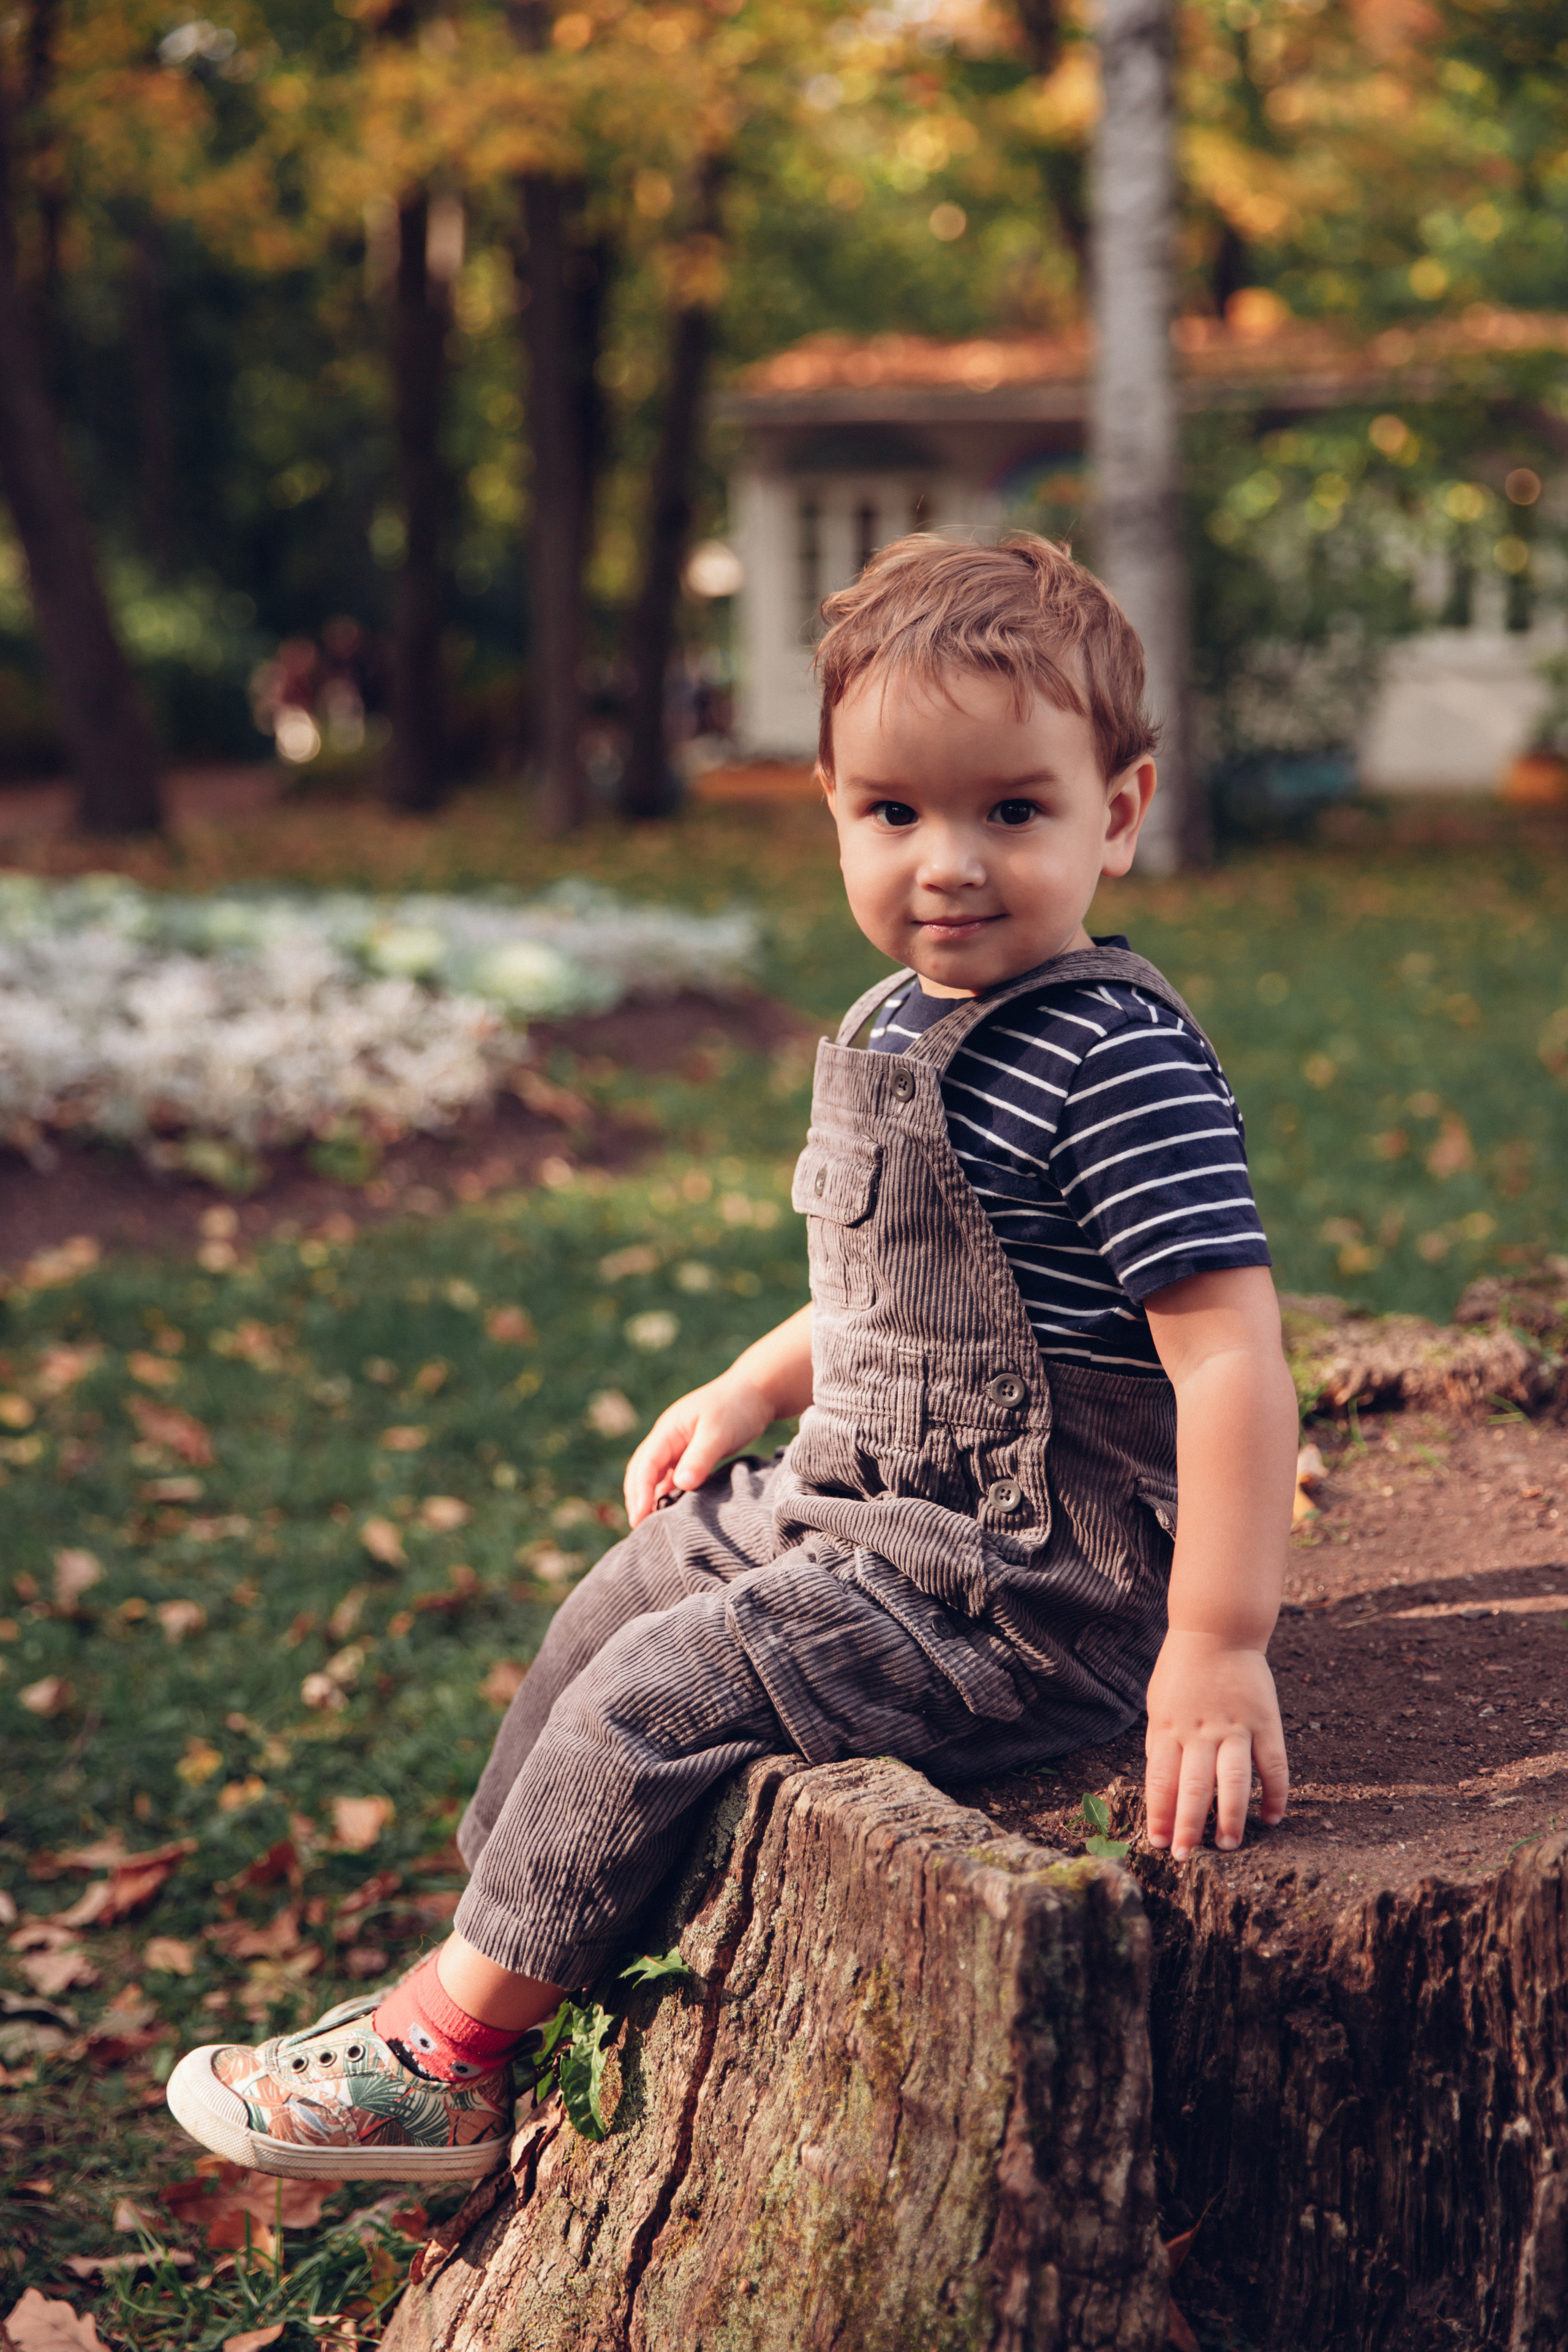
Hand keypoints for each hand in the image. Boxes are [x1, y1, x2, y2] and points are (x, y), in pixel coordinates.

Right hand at [623, 1373, 774, 1527]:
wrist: (756, 1393)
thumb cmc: (737, 1408)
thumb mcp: (718, 1433)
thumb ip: (699, 1458)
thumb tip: (680, 1485)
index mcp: (668, 1430)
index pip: (645, 1464)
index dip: (640, 1491)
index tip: (639, 1517)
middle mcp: (668, 1438)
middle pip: (641, 1470)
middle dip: (636, 1496)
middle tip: (637, 1526)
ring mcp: (678, 1445)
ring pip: (655, 1474)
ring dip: (649, 1496)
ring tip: (649, 1523)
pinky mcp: (692, 1453)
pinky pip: (672, 1476)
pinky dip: (666, 1492)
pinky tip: (669, 1508)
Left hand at [1143, 1630, 1288, 1860]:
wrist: (1217, 1629)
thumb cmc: (1182, 1671)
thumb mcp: (1158, 1705)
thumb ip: (1160, 1744)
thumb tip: (1161, 1787)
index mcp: (1168, 1726)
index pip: (1160, 1779)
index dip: (1159, 1813)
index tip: (1158, 1843)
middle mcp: (1200, 1730)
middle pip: (1193, 1786)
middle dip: (1188, 1825)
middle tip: (1186, 1856)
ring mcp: (1235, 1727)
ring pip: (1233, 1780)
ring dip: (1230, 1816)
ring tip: (1228, 1844)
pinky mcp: (1265, 1722)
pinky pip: (1273, 1764)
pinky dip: (1275, 1793)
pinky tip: (1273, 1818)